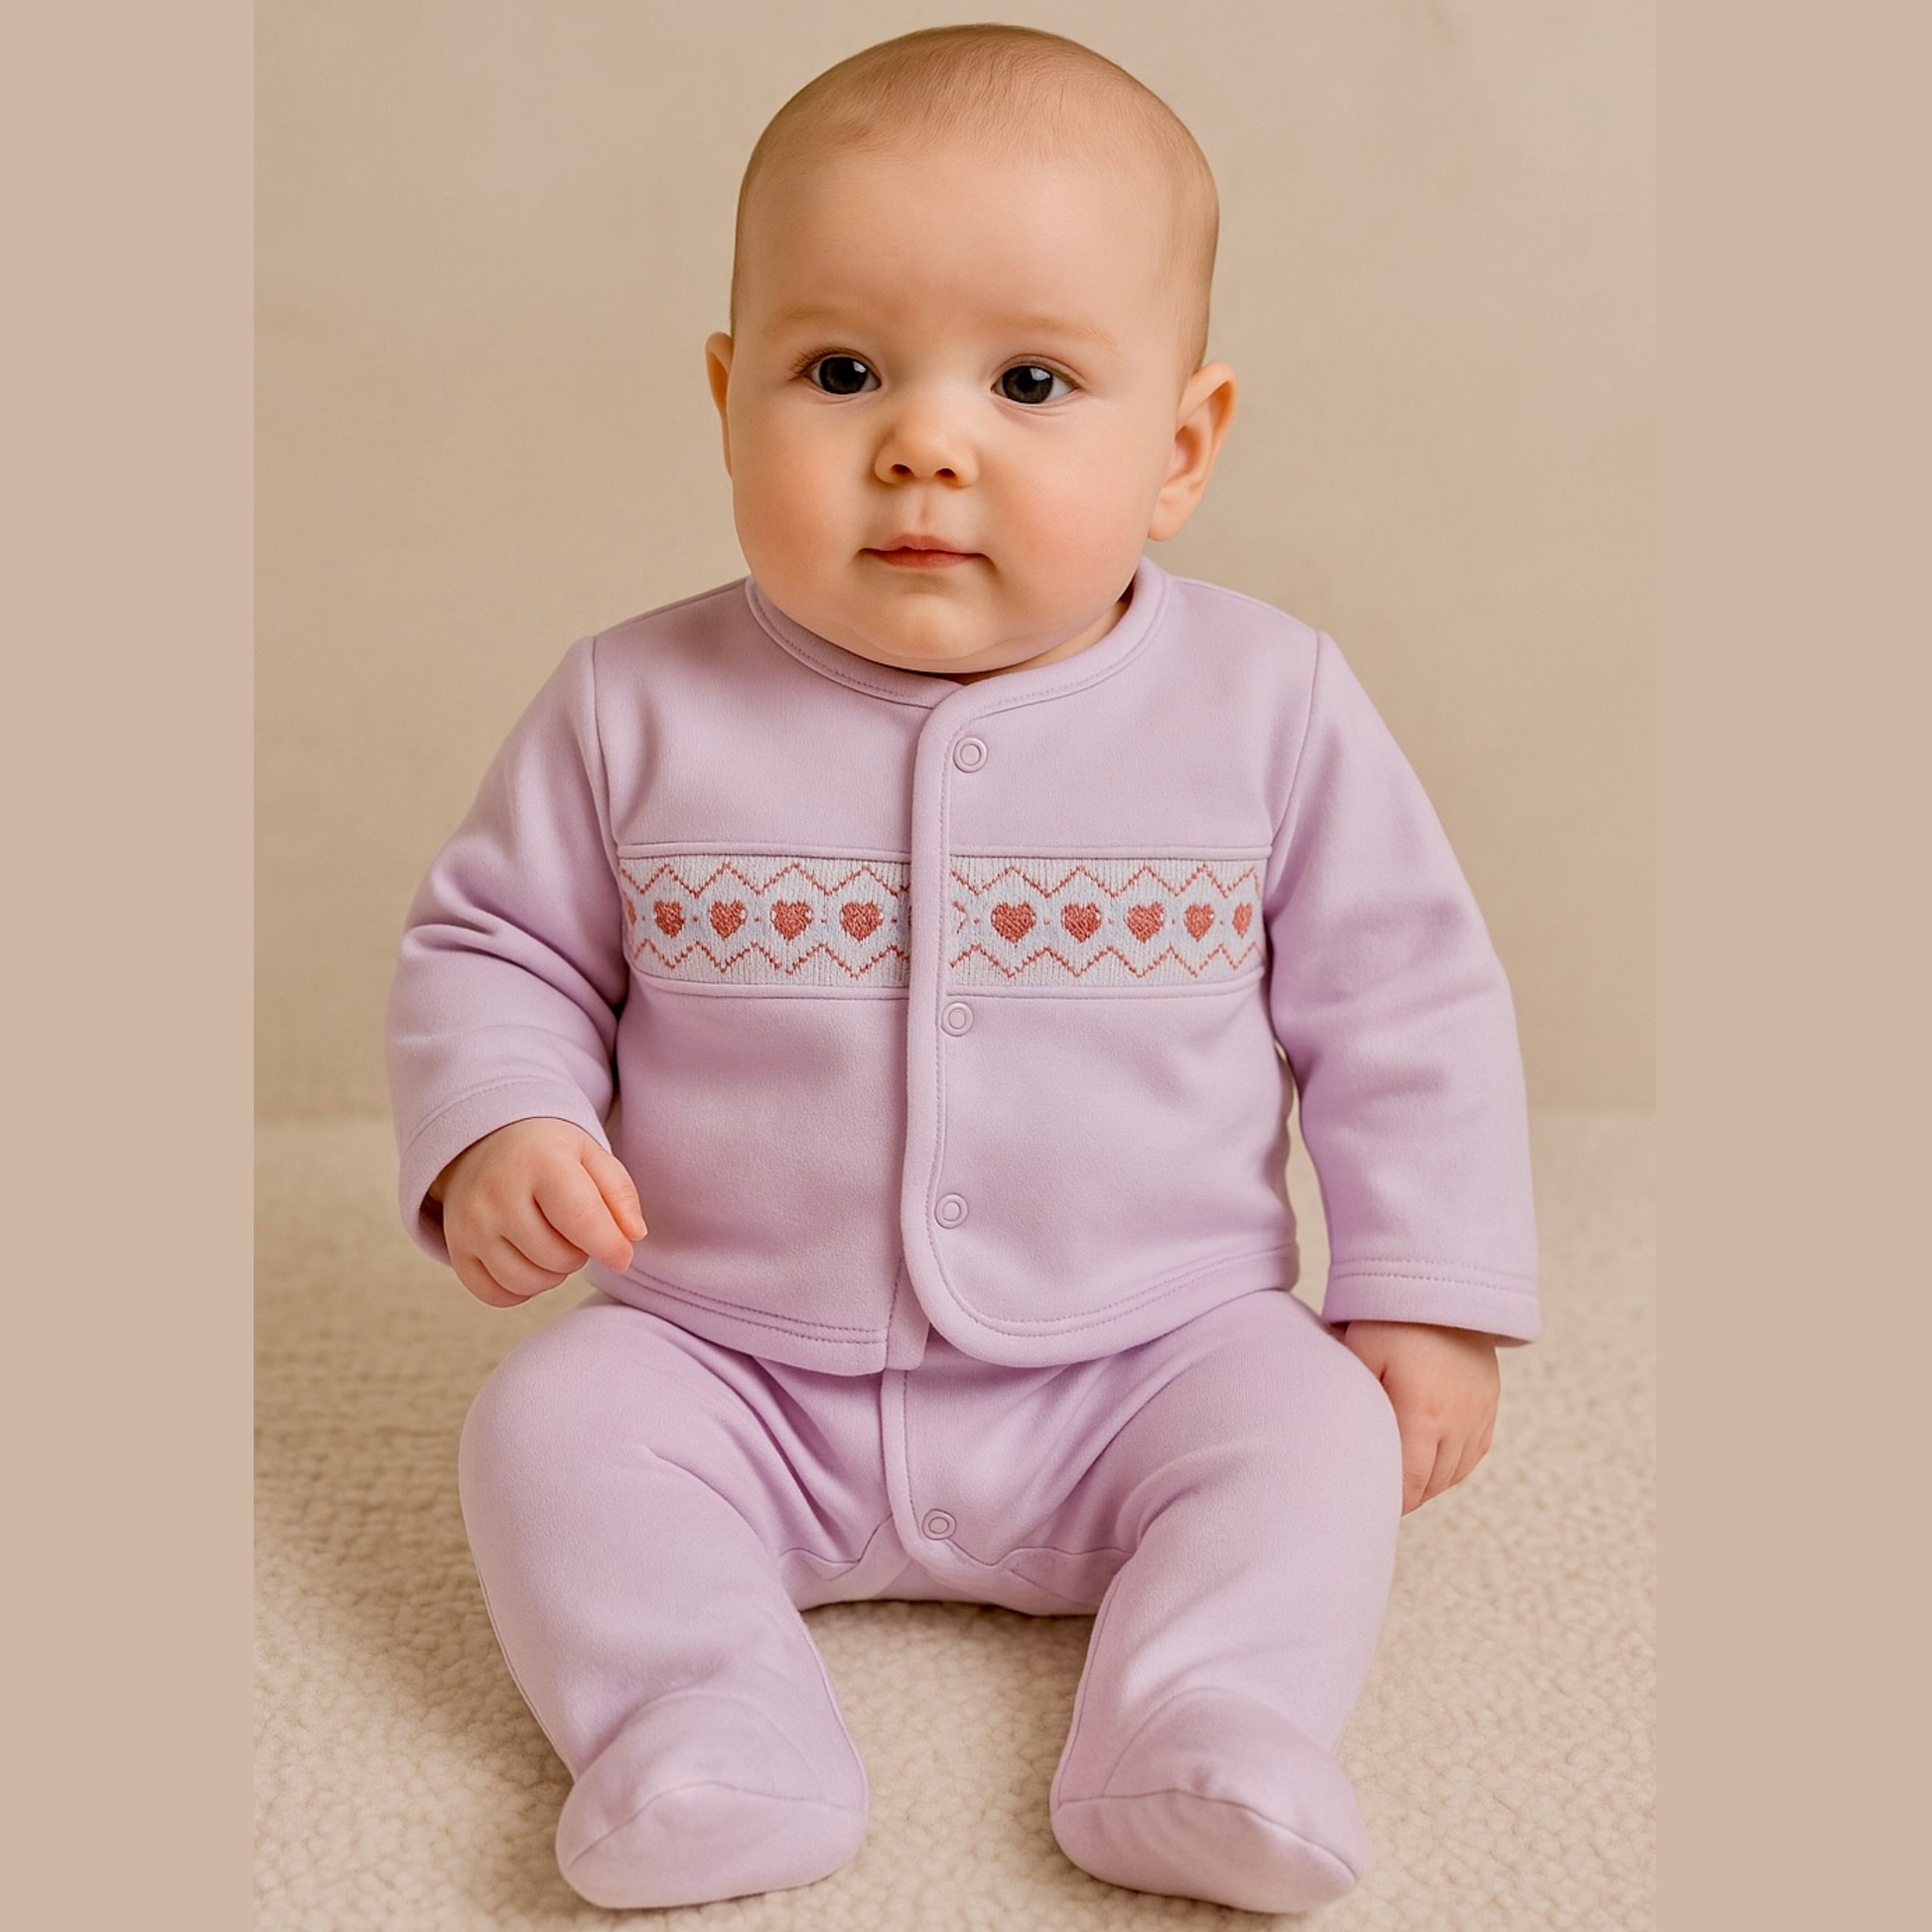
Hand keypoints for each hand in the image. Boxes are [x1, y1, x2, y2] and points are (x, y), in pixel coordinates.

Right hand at [429, 1118, 647, 1308]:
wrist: (483, 1141)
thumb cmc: (548, 1151)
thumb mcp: (590, 1154)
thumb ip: (619, 1193)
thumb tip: (633, 1237)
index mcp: (539, 1162)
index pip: (581, 1219)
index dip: (610, 1246)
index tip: (623, 1257)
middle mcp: (497, 1194)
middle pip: (557, 1258)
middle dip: (579, 1253)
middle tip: (574, 1230)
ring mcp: (471, 1224)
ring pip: (528, 1282)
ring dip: (553, 1273)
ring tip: (552, 1243)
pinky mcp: (456, 1249)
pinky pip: (497, 1295)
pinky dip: (522, 1289)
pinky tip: (528, 1260)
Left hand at [1340, 1320, 1499, 1514]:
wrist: (1444, 1281)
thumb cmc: (1391, 1316)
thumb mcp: (1358, 1354)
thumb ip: (1352, 1400)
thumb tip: (1338, 1437)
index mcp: (1422, 1415)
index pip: (1409, 1484)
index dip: (1389, 1502)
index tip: (1366, 1506)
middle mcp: (1458, 1421)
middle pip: (1433, 1484)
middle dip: (1406, 1496)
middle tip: (1377, 1498)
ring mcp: (1479, 1413)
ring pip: (1455, 1472)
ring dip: (1429, 1483)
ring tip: (1401, 1484)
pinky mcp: (1489, 1402)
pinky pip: (1474, 1452)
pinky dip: (1453, 1465)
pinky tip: (1432, 1463)